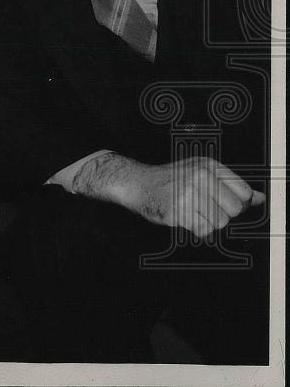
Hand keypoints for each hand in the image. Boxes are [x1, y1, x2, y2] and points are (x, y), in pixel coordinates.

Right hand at [75, 153, 264, 237]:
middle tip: (203, 207)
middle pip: (234, 210)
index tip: (222, 202)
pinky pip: (203, 230)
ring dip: (208, 223)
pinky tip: (185, 218)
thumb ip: (231, 186)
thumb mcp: (201, 173)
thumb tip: (260, 199)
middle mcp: (200, 177)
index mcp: (209, 166)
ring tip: (192, 212)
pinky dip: (196, 229)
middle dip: (222, 214)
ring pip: (220, 223)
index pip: (244, 192)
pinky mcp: (178, 210)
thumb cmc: (171, 180)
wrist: (137, 183)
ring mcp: (188, 193)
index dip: (236, 202)